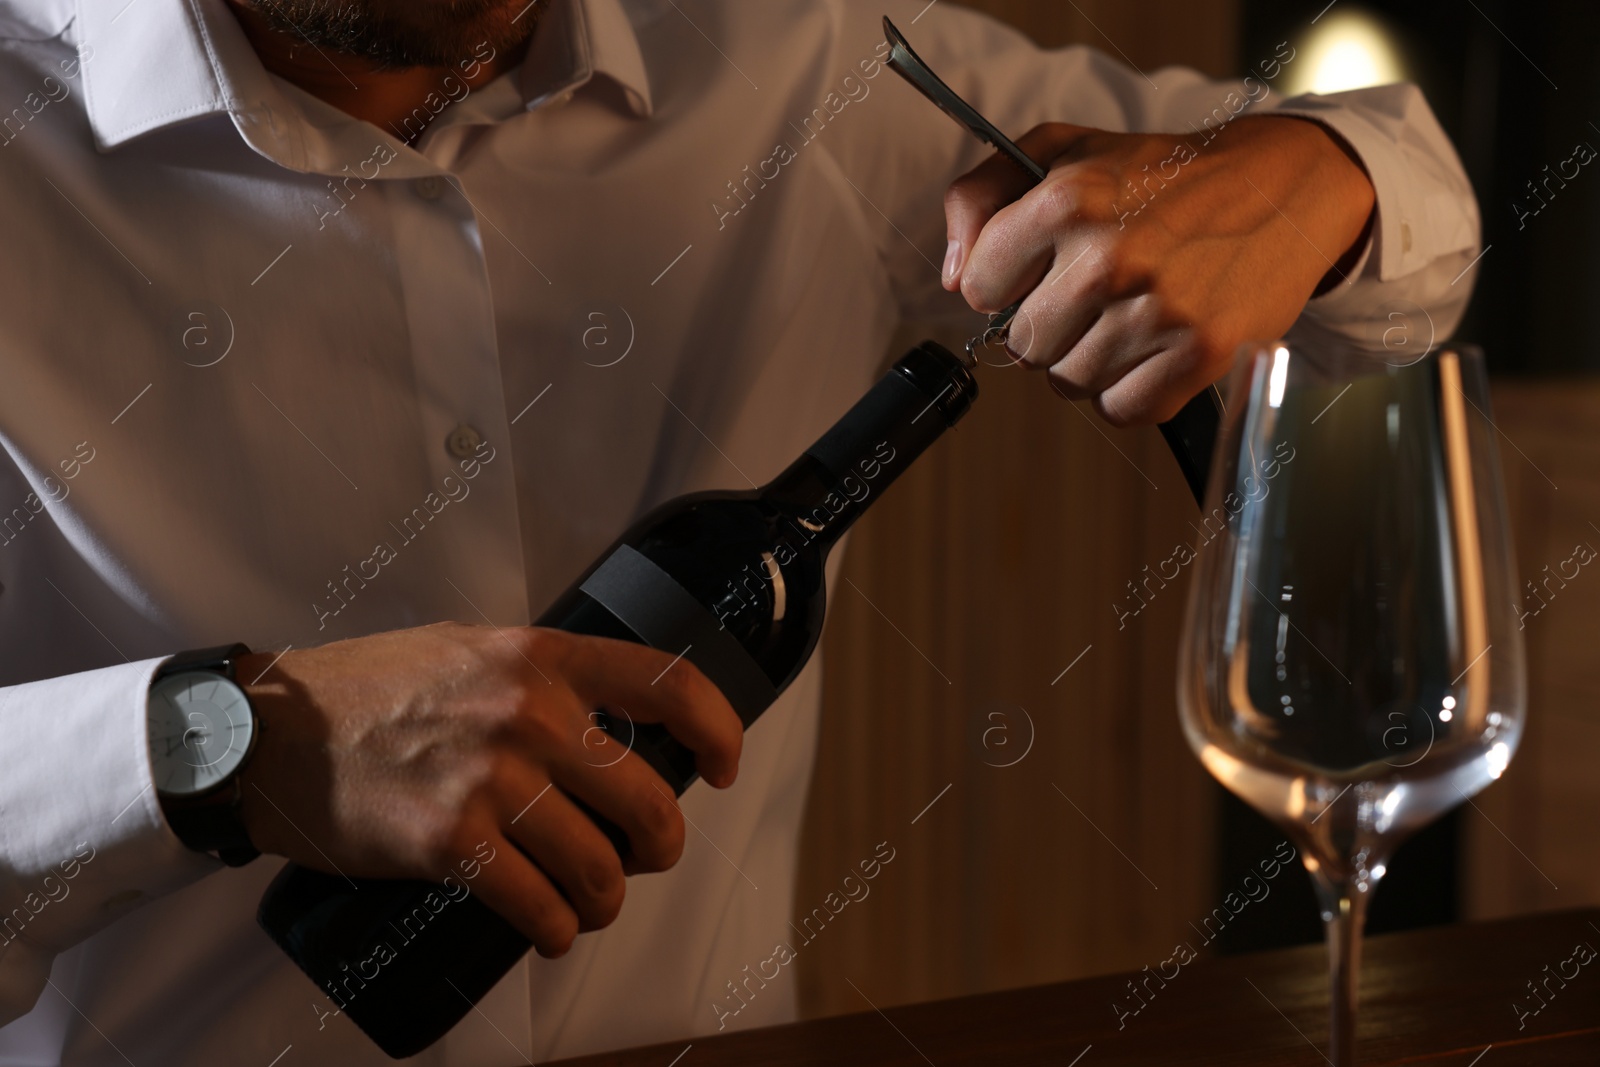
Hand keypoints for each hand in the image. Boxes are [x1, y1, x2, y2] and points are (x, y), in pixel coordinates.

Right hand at [234, 622, 741, 957]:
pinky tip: (548, 930)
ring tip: (586, 905)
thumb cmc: (368, 690)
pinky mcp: (451, 842)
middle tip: (639, 859)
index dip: (719, 731)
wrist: (269, 733)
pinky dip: (555, 932)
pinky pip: (541, 907)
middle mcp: (529, 714)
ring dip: (605, 902)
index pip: (669, 685)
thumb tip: (609, 722)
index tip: (723, 766)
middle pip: (651, 803)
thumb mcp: (468, 649)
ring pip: (602, 869)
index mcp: (541, 658)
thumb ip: (539, 675)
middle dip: (658, 848)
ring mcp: (491, 780)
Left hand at [943, 116, 1374, 424]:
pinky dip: (1132, 388)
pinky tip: (1154, 344)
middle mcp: (1107, 257)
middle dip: (1049, 324)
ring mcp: (1155, 310)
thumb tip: (953, 278)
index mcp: (1067, 200)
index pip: (978, 287)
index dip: (1004, 281)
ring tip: (1130, 311)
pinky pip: (1121, 409)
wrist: (1281, 189)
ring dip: (1091, 357)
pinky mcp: (1197, 353)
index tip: (1038, 267)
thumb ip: (981, 197)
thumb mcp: (1061, 151)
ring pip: (1070, 382)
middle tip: (1094, 291)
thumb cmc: (1160, 174)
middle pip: (1025, 345)